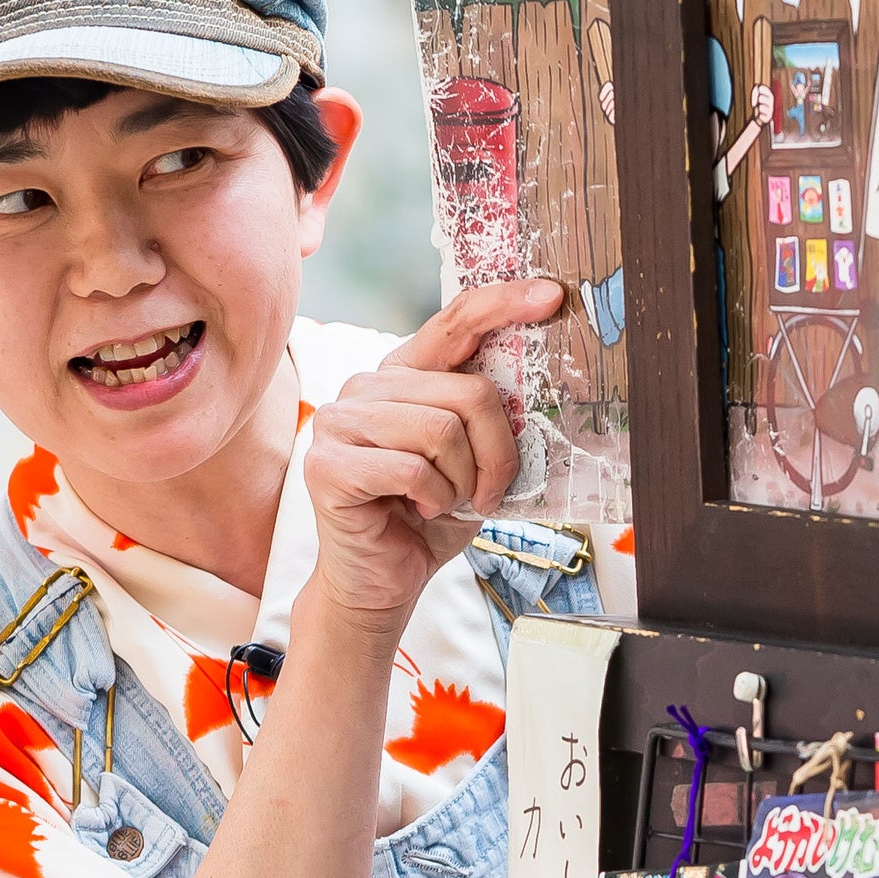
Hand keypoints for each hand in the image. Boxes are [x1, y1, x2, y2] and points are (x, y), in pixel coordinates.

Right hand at [300, 279, 552, 634]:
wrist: (384, 581)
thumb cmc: (429, 518)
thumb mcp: (474, 461)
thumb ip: (488, 419)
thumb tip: (535, 387)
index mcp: (403, 375)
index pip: (455, 322)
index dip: (504, 304)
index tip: (551, 296)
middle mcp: (366, 387)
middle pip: (467, 392)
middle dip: (496, 453)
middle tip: (487, 492)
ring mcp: (339, 421)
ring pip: (441, 430)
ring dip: (462, 481)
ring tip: (447, 501)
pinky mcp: (327, 463)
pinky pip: (412, 468)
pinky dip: (434, 498)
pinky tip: (419, 511)